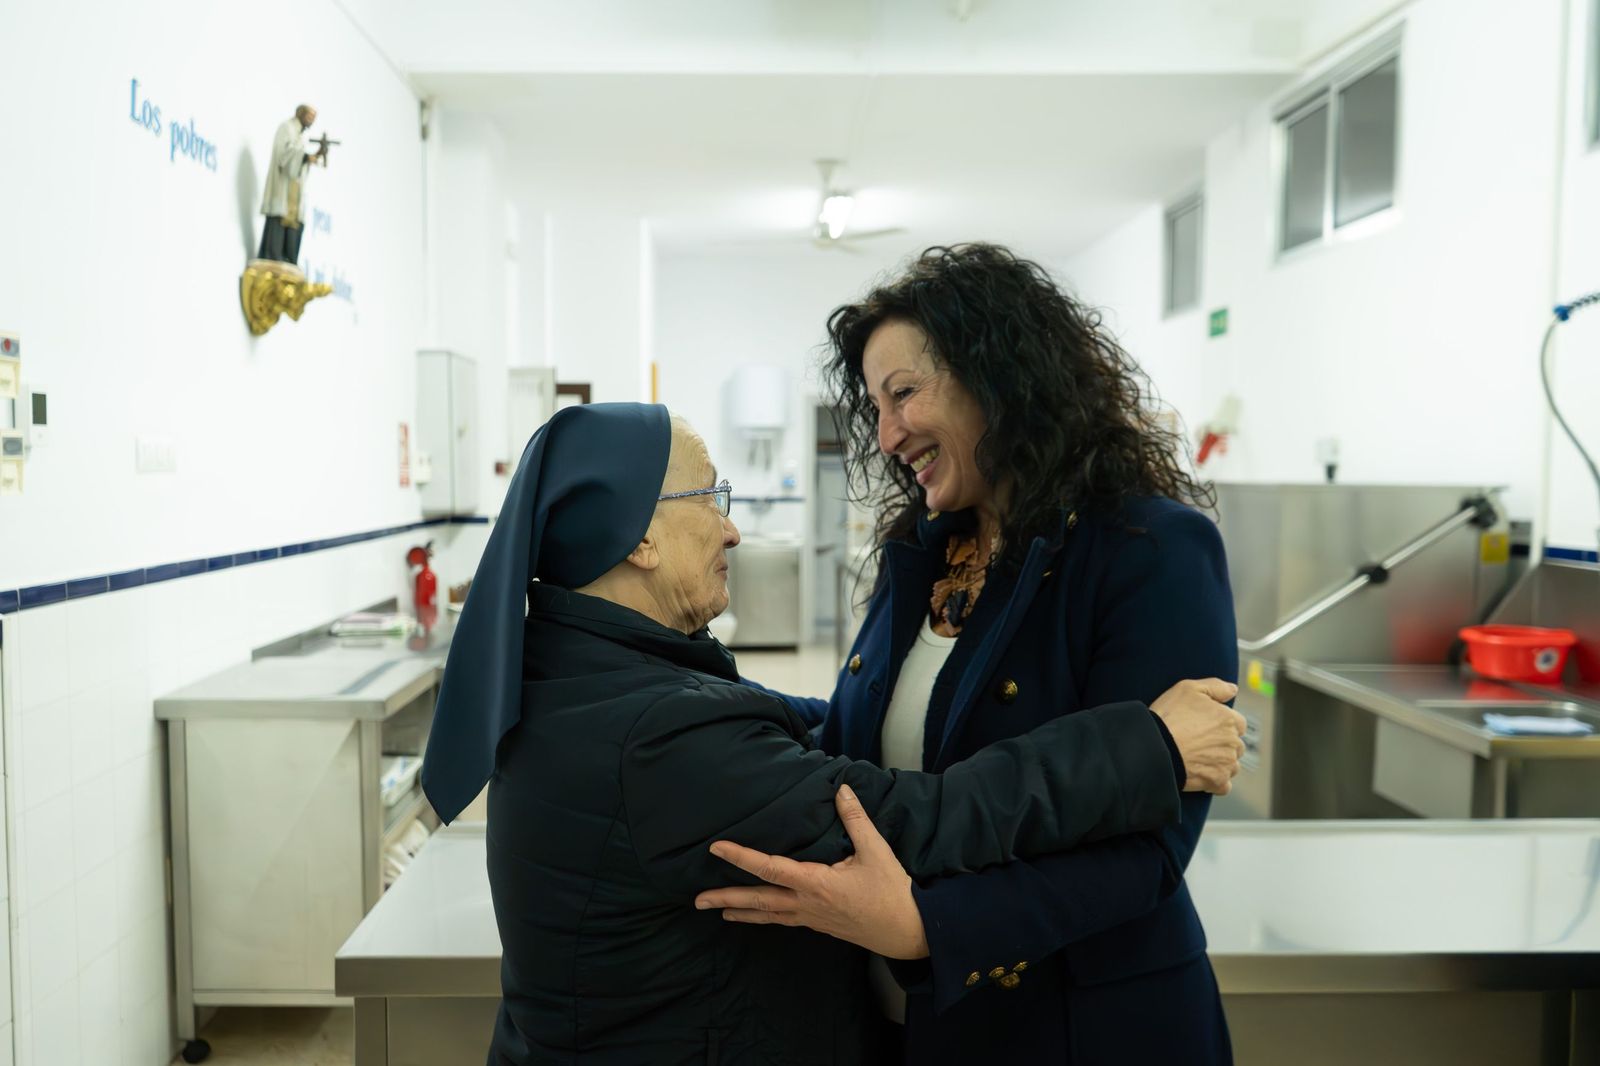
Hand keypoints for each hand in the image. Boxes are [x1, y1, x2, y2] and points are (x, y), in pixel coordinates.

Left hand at [693, 784, 929, 958]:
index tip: (717, 847)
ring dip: (740, 911)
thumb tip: (840, 788)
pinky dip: (762, 917)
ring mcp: (810, 918)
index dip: (741, 856)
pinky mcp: (818, 925)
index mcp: (816, 883)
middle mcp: (806, 904)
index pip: (769, 868)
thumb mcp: (876, 850)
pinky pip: (782, 921)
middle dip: (726, 898)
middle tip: (698, 900)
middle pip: (758, 900)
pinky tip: (754, 915)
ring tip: (716, 909)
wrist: (907, 931)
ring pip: (767, 915)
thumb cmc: (892, 891)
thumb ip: (855, 819)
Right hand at [1151, 678, 1245, 794]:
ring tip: (1198, 759)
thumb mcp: (1188, 688)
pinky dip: (1215, 782)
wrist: (1153, 747)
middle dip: (1222, 744)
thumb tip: (1234, 690)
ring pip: (1232, 765)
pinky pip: (1224, 785)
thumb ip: (1216, 686)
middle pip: (1235, 745)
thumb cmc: (1169, 716)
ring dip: (1220, 763)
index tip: (1205, 727)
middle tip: (1199, 743)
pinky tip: (1201, 774)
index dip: (1221, 724)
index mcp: (1229, 719)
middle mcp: (1233, 742)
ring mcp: (1226, 763)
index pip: (1238, 723)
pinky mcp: (1217, 781)